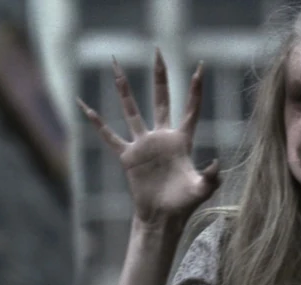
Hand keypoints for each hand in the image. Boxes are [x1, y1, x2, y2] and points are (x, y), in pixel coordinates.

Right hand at [77, 49, 218, 224]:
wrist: (163, 217)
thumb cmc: (185, 204)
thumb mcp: (202, 189)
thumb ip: (211, 177)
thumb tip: (216, 162)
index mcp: (183, 141)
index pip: (191, 109)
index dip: (196, 89)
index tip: (200, 67)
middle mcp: (162, 137)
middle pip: (161, 99)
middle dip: (160, 76)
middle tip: (157, 52)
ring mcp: (144, 144)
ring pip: (131, 110)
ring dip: (124, 89)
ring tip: (115, 66)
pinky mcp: (128, 156)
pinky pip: (109, 136)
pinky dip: (96, 122)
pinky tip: (84, 105)